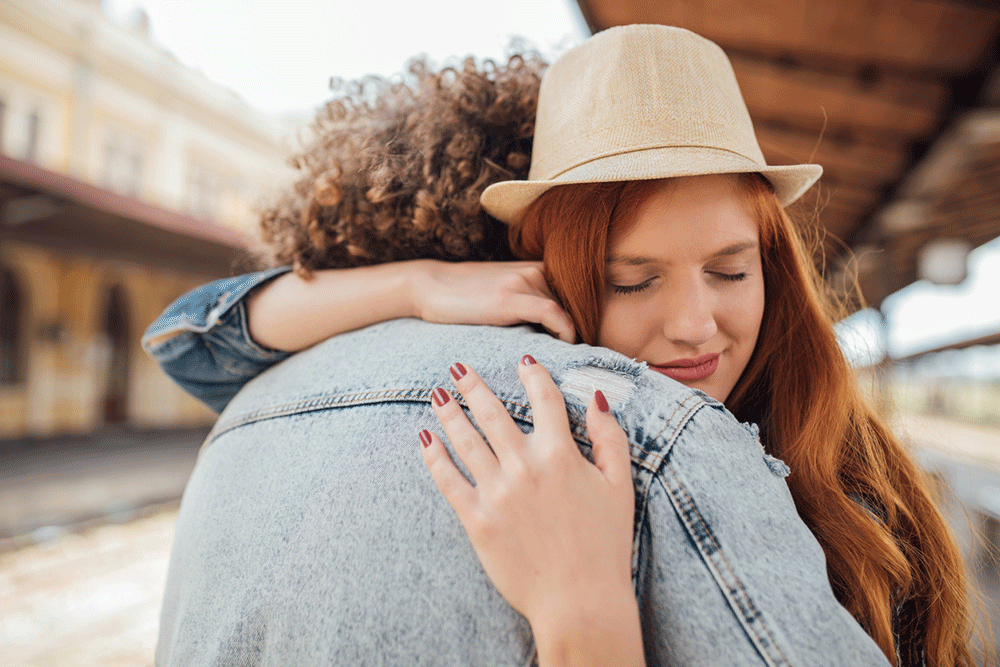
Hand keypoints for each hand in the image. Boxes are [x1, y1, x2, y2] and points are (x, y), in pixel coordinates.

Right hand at [410, 261, 575, 342]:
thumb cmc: (464, 298)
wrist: (427, 286)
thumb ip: (530, 306)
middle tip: (588, 358)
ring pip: (569, 309)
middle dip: (586, 331)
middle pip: (577, 304)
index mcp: (537, 269)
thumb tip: (554, 337)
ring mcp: (523, 280)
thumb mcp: (503, 294)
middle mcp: (536, 270)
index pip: (578, 296)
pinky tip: (563, 349)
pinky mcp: (509, 296)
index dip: (588, 322)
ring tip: (577, 359)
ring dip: (577, 336)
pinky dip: (565, 333)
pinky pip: (552, 313)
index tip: (590, 346)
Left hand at [419, 357, 642, 666]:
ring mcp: (498, 492)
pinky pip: (449, 481)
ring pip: (466, 440)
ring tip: (437, 395)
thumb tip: (595, 398)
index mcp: (561, 454)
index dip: (533, 375)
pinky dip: (435, 457)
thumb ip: (609, 439)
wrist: (580, 600)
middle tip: (458, 368)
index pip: (544, 399)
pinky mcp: (477, 520)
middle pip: (493, 413)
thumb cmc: (605, 545)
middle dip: (473, 386)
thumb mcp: (620, 486)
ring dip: (450, 413)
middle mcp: (525, 466)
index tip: (522, 360)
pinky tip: (426, 440)